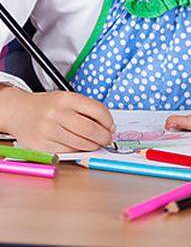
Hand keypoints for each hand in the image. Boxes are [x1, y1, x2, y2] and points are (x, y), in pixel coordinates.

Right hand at [0, 86, 114, 152]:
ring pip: (80, 143)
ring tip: (95, 143)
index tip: (111, 127)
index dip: (109, 121)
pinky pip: (67, 151)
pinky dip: (76, 150)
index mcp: (66, 98)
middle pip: (90, 129)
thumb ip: (87, 109)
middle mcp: (56, 113)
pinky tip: (78, 146)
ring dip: (92, 146)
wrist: (18, 111)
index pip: (97, 110)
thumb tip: (109, 126)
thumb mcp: (66, 99)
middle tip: (107, 139)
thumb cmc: (48, 106)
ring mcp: (47, 130)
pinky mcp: (40, 145)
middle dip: (104, 137)